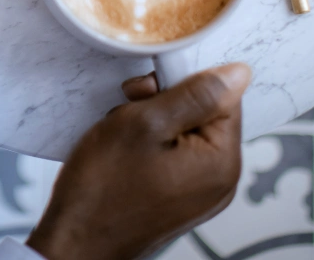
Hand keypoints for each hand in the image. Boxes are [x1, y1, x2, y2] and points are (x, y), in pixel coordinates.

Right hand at [26, 63, 251, 259]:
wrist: (76, 241)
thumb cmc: (103, 188)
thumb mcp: (144, 124)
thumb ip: (194, 94)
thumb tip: (238, 73)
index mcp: (221, 163)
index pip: (222, 97)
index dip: (181, 83)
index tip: (146, 92)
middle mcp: (219, 182)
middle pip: (203, 114)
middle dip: (162, 103)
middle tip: (128, 112)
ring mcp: (198, 194)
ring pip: (182, 132)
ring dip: (150, 122)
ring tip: (121, 136)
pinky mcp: (177, 199)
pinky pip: (171, 154)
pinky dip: (146, 144)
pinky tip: (123, 152)